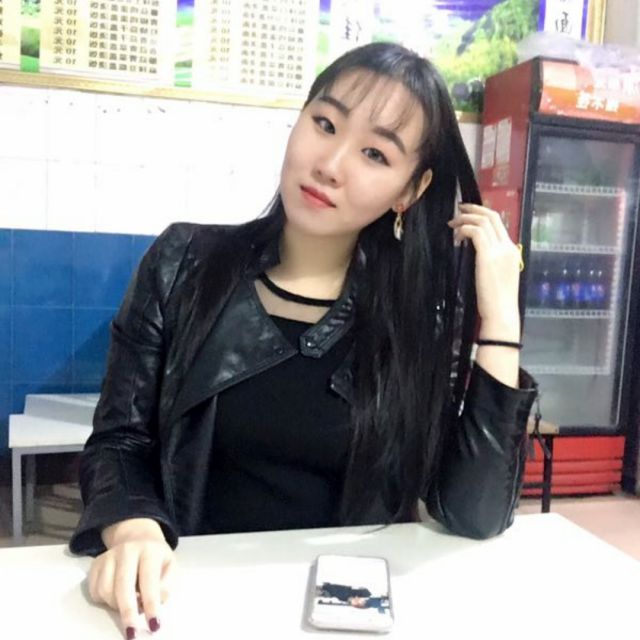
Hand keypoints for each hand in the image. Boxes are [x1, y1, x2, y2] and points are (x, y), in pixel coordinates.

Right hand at [88, 518, 174, 638]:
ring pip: (106, 590)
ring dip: (117, 606)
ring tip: (130, 604)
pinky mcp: (95, 564)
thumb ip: (167, 585)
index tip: (154, 625)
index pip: (150, 579)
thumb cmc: (157, 559)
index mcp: (150, 550)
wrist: (138, 538)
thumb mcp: (170, 567)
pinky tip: (116, 595)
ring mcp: (109, 555)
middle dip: (128, 611)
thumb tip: (156, 601)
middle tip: (132, 632)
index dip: (151, 603)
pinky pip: (95, 592)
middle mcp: (127, 550)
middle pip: (123, 585)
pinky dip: (105, 601)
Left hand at [448, 203, 520, 336]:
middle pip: (492, 216)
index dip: (482, 214)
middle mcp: (507, 246)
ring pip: (482, 222)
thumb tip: (475, 252)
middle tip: (458, 208)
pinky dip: (464, 229)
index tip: (468, 214)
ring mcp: (499, 250)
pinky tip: (456, 237)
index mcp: (511, 250)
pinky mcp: (487, 256)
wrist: (501, 313)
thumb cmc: (496, 300)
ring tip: (452, 223)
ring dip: (465, 219)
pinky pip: (475, 232)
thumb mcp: (497, 275)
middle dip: (473, 209)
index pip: (498, 223)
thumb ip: (490, 261)